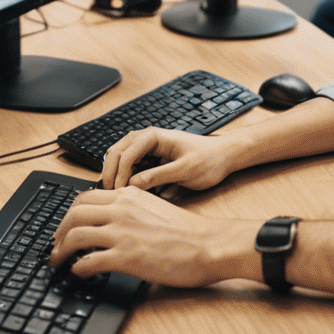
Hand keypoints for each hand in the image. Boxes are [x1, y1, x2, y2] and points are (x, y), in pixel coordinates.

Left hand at [48, 186, 249, 287]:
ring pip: (75, 236)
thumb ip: (131, 209)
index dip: (70, 214)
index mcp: (129, 195)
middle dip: (59, 231)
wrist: (206, 244)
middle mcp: (121, 209)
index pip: (85, 197)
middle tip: (56, 245)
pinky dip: (77, 268)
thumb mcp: (154, 207)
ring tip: (58, 262)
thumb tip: (112, 220)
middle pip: (74, 214)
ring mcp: (122, 233)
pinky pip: (88, 261)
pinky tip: (79, 273)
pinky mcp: (126, 257)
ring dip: (60, 251)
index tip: (66, 226)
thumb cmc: (186, 231)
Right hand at [99, 127, 236, 190]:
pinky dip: (126, 176)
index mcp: (155, 137)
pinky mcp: (152, 157)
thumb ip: (157, 177)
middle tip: (110, 196)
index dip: (119, 175)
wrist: (224, 156)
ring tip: (116, 195)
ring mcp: (149, 147)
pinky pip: (132, 164)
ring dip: (116, 174)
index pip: (126, 154)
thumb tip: (132, 185)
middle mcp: (149, 138)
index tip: (119, 195)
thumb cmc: (208, 160)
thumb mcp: (184, 171)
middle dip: (111, 173)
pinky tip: (129, 192)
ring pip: (121, 157)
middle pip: (117, 152)